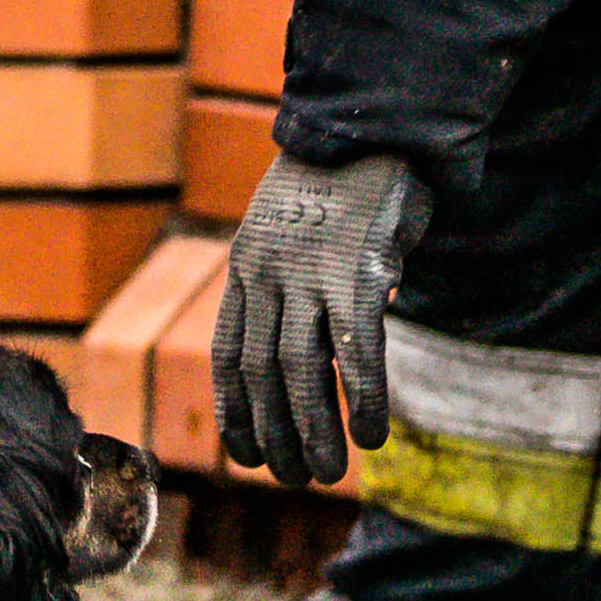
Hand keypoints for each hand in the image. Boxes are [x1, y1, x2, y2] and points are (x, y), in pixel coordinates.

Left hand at [209, 150, 429, 487]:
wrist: (370, 121)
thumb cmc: (341, 183)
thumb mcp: (298, 232)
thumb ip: (301, 288)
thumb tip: (333, 350)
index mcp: (246, 266)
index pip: (226, 356)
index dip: (234, 412)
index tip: (244, 456)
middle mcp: (266, 274)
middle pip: (259, 374)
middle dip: (273, 435)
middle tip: (292, 479)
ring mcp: (308, 273)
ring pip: (300, 371)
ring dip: (312, 431)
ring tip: (326, 473)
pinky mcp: (356, 271)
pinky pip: (358, 350)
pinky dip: (364, 398)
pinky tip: (374, 435)